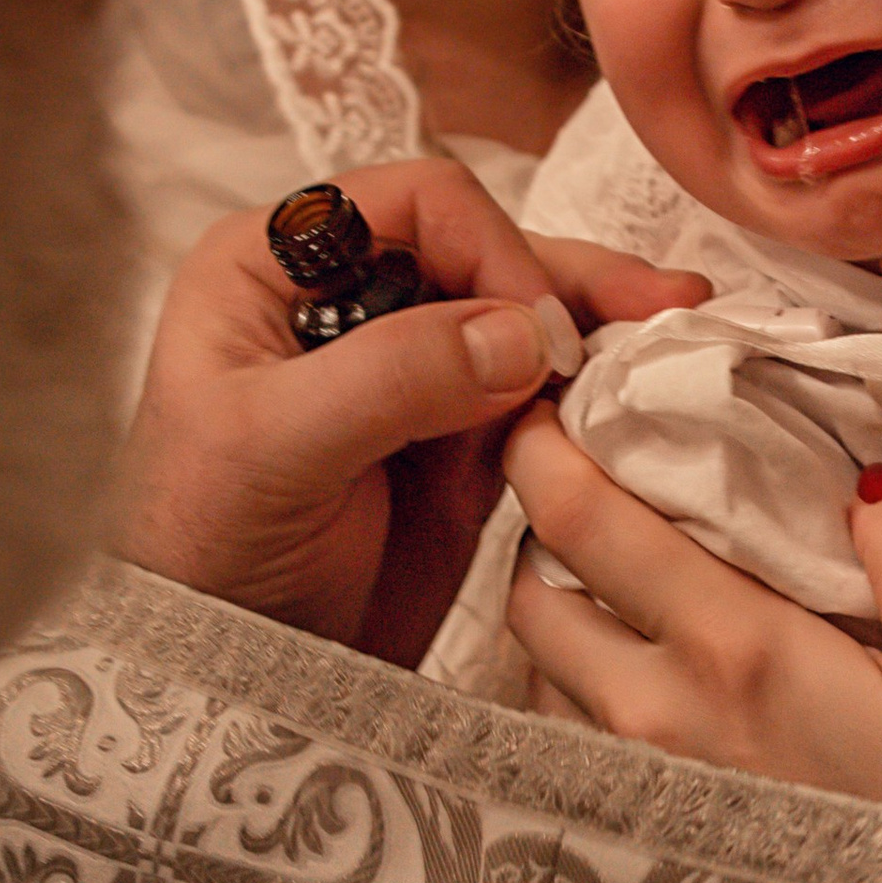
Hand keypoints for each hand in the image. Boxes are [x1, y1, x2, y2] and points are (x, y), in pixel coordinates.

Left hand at [115, 158, 706, 663]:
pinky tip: (637, 405)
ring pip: (523, 323)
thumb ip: (391, 377)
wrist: (223, 676)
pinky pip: (536, 402)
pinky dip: (587, 403)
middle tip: (667, 304)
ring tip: (680, 340)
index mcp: (276, 266)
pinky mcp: (455, 444)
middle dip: (573, 278)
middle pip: (486, 252)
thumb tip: (522, 332)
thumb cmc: (201, 549)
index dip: (492, 251)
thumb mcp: (273, 448)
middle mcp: (349, 301)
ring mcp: (408, 374)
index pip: (417, 206)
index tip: (537, 333)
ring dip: (598, 333)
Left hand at [504, 411, 881, 821]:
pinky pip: (560, 733)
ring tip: (618, 595)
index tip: (547, 408)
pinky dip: (577, 692)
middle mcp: (648, 707)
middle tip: (591, 500)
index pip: (581, 518)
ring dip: (562, 617)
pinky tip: (638, 685)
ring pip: (537, 664)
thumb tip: (872, 481)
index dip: (542, 447)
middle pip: (527, 587)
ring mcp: (621, 771)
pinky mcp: (615, 821)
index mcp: (729, 647)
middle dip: (542, 532)